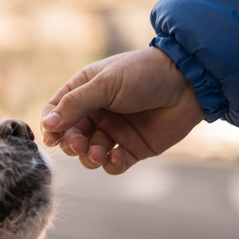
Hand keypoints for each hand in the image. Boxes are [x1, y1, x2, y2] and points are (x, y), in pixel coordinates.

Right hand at [41, 47, 204, 173]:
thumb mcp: (105, 84)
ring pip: (89, 154)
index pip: (56, 112)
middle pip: (70, 136)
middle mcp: (97, 113)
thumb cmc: (145, 74)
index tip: (53, 137)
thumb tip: (47, 125)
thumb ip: (75, 104)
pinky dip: (110, 164)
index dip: (52, 126)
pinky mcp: (132, 148)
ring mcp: (114, 132)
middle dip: (71, 143)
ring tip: (100, 152)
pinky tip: (115, 156)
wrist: (190, 83)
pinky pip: (112, 164)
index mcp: (85, 91)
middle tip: (79, 144)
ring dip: (90, 156)